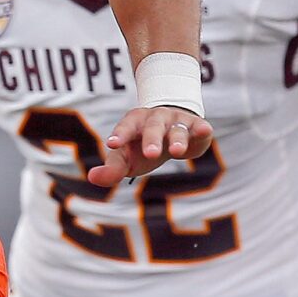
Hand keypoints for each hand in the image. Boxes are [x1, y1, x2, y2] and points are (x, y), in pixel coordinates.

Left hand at [89, 105, 213, 186]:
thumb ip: (111, 169)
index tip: (112, 143)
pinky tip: (204, 130)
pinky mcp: (196, 126)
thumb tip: (92, 177)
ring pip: (176, 129)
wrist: (171, 127)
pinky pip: (199, 126)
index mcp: (134, 123)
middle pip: (153, 128)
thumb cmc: (141, 146)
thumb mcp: (125, 157)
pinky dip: (201, 129)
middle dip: (151, 140)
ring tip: (176, 152)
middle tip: (151, 154)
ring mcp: (177, 120)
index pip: (125, 127)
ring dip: (176, 139)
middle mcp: (155, 119)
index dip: (119, 134)